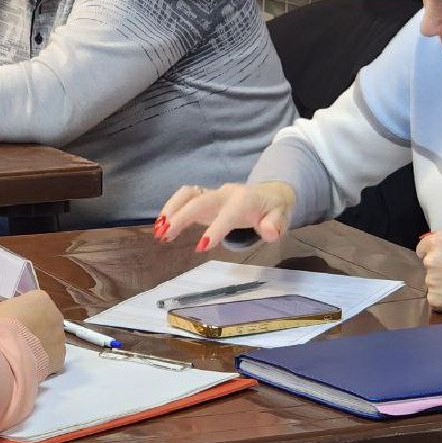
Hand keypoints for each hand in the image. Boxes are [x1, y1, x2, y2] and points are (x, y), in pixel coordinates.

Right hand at [0, 290, 65, 374]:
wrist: (9, 351)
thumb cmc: (1, 326)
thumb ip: (9, 311)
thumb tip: (8, 319)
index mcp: (40, 298)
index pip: (35, 303)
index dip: (24, 314)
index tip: (14, 323)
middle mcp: (55, 314)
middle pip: (47, 319)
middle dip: (36, 327)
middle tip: (21, 338)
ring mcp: (60, 335)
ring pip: (52, 338)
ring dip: (41, 344)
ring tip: (25, 354)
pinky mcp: (61, 355)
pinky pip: (52, 356)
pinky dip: (44, 360)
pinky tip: (31, 364)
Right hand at [156, 181, 296, 251]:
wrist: (269, 194)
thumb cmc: (273, 209)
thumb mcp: (282, 217)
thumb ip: (275, 225)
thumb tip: (269, 232)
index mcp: (243, 201)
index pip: (227, 215)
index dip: (215, 230)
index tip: (201, 248)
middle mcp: (224, 195)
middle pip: (199, 201)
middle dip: (181, 217)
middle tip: (164, 235)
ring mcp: (212, 194)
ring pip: (188, 194)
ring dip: (171, 210)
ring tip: (159, 231)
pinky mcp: (204, 198)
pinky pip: (184, 197)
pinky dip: (171, 208)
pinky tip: (161, 226)